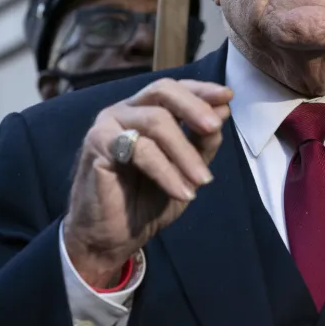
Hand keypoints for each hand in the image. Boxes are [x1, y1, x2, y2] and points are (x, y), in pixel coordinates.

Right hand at [62, 78, 232, 287]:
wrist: (111, 236)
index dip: (201, 90)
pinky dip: (166, 171)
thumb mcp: (185, 169)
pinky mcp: (97, 144)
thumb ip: (201, 141)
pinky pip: (141, 150)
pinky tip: (181, 192)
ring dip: (185, 153)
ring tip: (203, 181)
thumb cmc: (145, 200)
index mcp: (144, 111)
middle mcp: (125, 111)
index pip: (174, 89)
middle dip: (194, 108)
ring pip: (156, 121)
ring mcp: (108, 124)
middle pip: (163, 91)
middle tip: (215, 128)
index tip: (228, 97)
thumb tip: (224, 109)